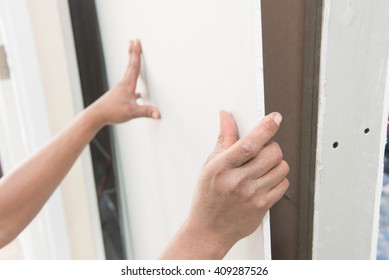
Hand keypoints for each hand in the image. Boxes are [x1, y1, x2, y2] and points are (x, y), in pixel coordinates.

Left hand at [89, 39, 160, 125]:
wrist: (96, 116)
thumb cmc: (112, 112)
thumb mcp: (132, 112)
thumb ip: (147, 112)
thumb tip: (159, 114)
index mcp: (127, 85)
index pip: (134, 66)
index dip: (136, 53)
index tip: (137, 41)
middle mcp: (123, 85)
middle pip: (130, 66)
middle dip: (132, 53)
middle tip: (133, 41)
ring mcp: (120, 90)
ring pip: (129, 75)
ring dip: (132, 66)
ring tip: (133, 59)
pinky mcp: (119, 97)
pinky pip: (129, 88)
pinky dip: (134, 86)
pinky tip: (138, 94)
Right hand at [184, 111, 288, 254]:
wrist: (210, 229)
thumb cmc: (207, 198)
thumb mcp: (210, 166)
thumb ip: (223, 140)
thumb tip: (226, 117)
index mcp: (222, 168)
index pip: (250, 143)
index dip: (266, 128)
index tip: (274, 118)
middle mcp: (238, 181)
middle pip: (272, 153)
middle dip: (271, 146)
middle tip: (263, 150)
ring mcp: (252, 195)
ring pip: (281, 167)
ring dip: (276, 163)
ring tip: (262, 167)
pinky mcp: (263, 206)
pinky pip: (283, 184)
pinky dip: (278, 178)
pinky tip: (265, 181)